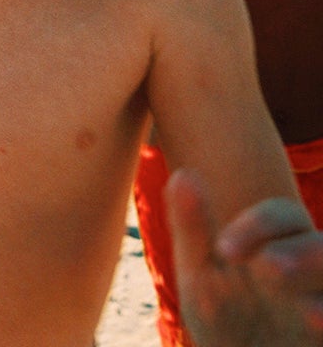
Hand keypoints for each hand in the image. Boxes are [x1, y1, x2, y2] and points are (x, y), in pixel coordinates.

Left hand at [168, 168, 322, 344]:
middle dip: (301, 254)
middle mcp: (310, 270)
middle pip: (321, 247)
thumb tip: (183, 174)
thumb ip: (193, 226)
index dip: (259, 225)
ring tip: (294, 299)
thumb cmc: (221, 314)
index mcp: (279, 244)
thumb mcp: (201, 273)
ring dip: (316, 274)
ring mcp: (322, 300)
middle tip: (268, 266)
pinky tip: (312, 319)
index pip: (283, 216)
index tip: (224, 249)